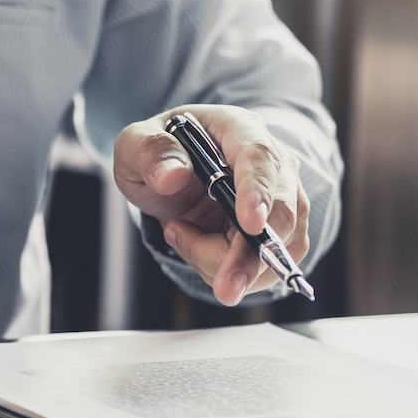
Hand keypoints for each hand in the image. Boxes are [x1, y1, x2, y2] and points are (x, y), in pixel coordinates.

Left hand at [113, 105, 309, 305]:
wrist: (172, 174)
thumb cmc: (159, 155)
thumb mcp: (135, 144)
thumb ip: (149, 152)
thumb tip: (172, 175)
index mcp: (238, 129)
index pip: (259, 157)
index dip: (258, 192)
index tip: (251, 225)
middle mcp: (272, 163)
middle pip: (280, 213)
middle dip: (251, 256)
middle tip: (224, 289)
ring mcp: (282, 199)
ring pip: (276, 247)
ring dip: (226, 263)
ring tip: (180, 234)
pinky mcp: (281, 233)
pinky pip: (266, 266)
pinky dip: (229, 270)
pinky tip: (199, 249)